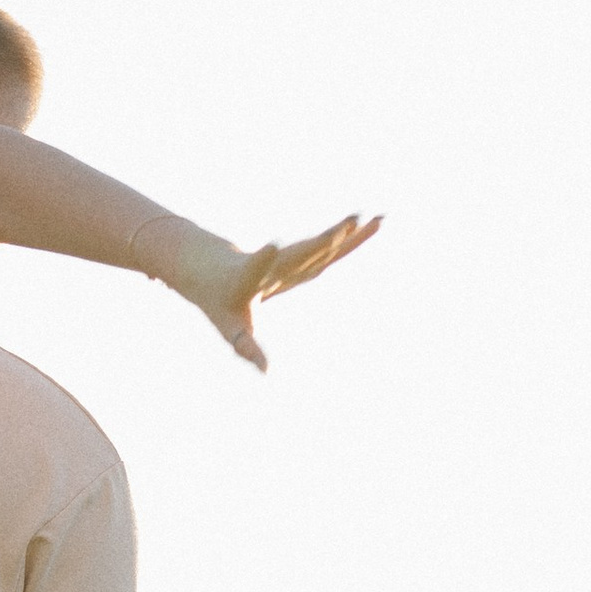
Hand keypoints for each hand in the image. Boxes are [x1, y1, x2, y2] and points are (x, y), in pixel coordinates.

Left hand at [173, 215, 381, 368]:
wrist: (211, 263)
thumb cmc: (220, 302)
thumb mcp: (231, 328)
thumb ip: (248, 347)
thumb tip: (267, 373)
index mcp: (246, 281)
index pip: (254, 272)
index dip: (262, 261)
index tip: (273, 244)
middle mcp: (271, 265)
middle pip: (296, 254)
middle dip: (317, 244)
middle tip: (341, 226)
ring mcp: (289, 258)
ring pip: (317, 247)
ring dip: (339, 234)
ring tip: (360, 218)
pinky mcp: (304, 255)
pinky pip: (333, 250)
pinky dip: (355, 239)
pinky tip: (379, 221)